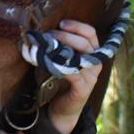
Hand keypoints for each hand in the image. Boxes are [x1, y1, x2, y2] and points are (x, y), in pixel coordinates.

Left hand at [47, 19, 103, 133]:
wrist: (60, 109)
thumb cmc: (58, 81)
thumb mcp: (58, 59)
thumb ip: (55, 47)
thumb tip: (39, 32)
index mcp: (91, 53)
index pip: (90, 34)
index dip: (77, 26)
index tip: (61, 24)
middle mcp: (94, 63)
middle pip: (86, 43)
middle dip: (66, 36)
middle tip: (49, 36)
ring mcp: (90, 77)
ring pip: (81, 58)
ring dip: (63, 49)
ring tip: (47, 47)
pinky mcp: (83, 89)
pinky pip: (75, 74)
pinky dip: (62, 67)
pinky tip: (50, 63)